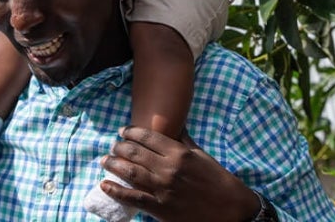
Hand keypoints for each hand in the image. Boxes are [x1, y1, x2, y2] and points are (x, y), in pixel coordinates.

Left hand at [99, 126, 260, 221]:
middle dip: (120, 147)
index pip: (148, 137)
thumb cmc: (218, 180)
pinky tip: (105, 185)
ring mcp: (162, 188)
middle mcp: (168, 168)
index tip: (122, 131)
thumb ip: (185, 141)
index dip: (131, 132)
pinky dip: (116, 191)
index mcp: (179, 153)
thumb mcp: (202, 155)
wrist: (230, 209)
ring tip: (104, 160)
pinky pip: (133, 198)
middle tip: (112, 145)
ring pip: (131, 172)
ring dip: (114, 165)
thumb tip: (175, 126)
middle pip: (136, 153)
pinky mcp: (160, 208)